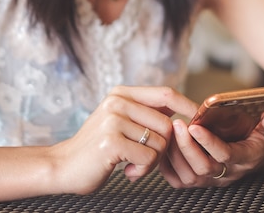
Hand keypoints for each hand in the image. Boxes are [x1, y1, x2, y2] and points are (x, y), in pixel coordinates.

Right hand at [48, 86, 197, 193]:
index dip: (188, 105)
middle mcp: (117, 101)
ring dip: (151, 161)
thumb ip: (146, 112)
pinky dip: (142, 170)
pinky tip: (126, 171)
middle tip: (145, 158)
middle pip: (168, 124)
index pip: (166, 94)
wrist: (63, 167)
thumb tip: (181, 106)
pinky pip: (149, 157)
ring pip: (160, 143)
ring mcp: (113, 120)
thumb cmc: (97, 148)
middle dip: (164, 148)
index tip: (200, 118)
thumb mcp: (120, 120)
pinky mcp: (111, 141)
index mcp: (122, 93)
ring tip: (132, 164)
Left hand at [159, 107, 263, 187]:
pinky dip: (168, 167)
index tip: (194, 124)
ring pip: (189, 177)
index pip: (225, 154)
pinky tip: (165, 146)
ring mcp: (214, 180)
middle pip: (204, 168)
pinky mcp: (202, 182)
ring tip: (169, 131)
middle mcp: (229, 173)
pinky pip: (179, 182)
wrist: (263, 155)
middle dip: (187, 146)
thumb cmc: (263, 137)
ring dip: (175, 155)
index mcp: (246, 158)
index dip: (208, 142)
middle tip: (177, 124)